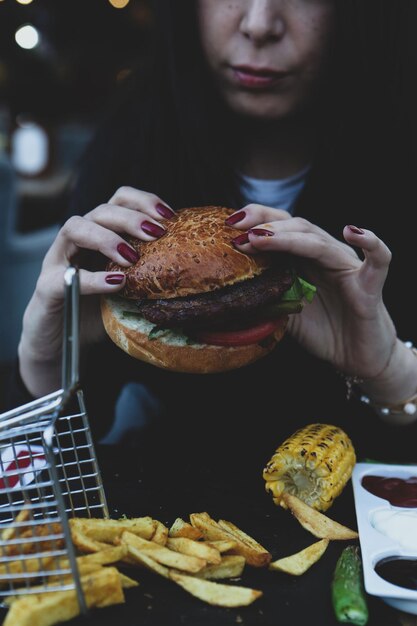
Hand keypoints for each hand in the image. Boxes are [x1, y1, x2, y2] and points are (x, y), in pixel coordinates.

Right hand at [18, 187, 173, 396]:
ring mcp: (58, 261)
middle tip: (156, 234)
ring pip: (74, 227)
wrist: (61, 345)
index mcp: (100, 235)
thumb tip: (193, 275)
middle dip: (130, 218)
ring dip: (106, 237)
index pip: (119, 201)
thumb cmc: (99, 314)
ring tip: (131, 258)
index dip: (143, 201)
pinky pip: (64, 276)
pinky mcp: (46, 288)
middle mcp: (77, 242)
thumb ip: (150, 277)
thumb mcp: (130, 291)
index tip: (170, 216)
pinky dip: (92, 278)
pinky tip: (115, 284)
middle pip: (100, 210)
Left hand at [228, 204, 396, 380]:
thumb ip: (265, 298)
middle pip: (298, 226)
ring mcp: (347, 267)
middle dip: (265, 225)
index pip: (281, 227)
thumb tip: (229, 293)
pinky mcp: (370, 285)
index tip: (228, 225)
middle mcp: (325, 255)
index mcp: (304, 258)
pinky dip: (371, 242)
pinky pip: (379, 259)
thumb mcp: (284, 314)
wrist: (356, 358)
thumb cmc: (323, 331)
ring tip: (261, 238)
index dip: (256, 220)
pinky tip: (352, 231)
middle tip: (237, 231)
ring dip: (289, 238)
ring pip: (320, 242)